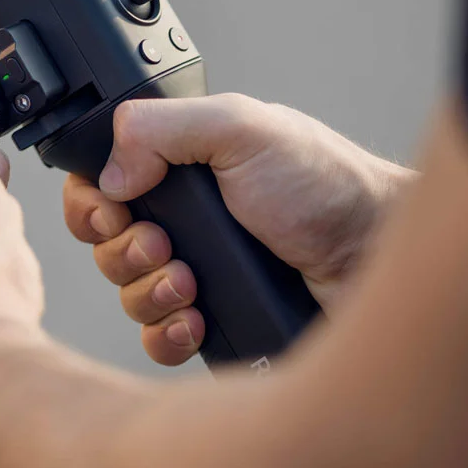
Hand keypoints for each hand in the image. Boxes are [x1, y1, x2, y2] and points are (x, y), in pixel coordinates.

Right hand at [64, 94, 414, 365]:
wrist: (376, 259)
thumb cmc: (329, 187)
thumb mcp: (242, 129)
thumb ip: (162, 128)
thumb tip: (109, 173)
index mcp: (180, 169)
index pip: (100, 186)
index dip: (91, 204)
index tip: (111, 210)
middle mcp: (183, 221)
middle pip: (104, 246)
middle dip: (123, 251)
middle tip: (164, 245)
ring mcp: (197, 272)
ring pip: (128, 296)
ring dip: (148, 293)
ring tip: (190, 283)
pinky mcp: (214, 321)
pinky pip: (157, 340)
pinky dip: (167, 333)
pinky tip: (197, 319)